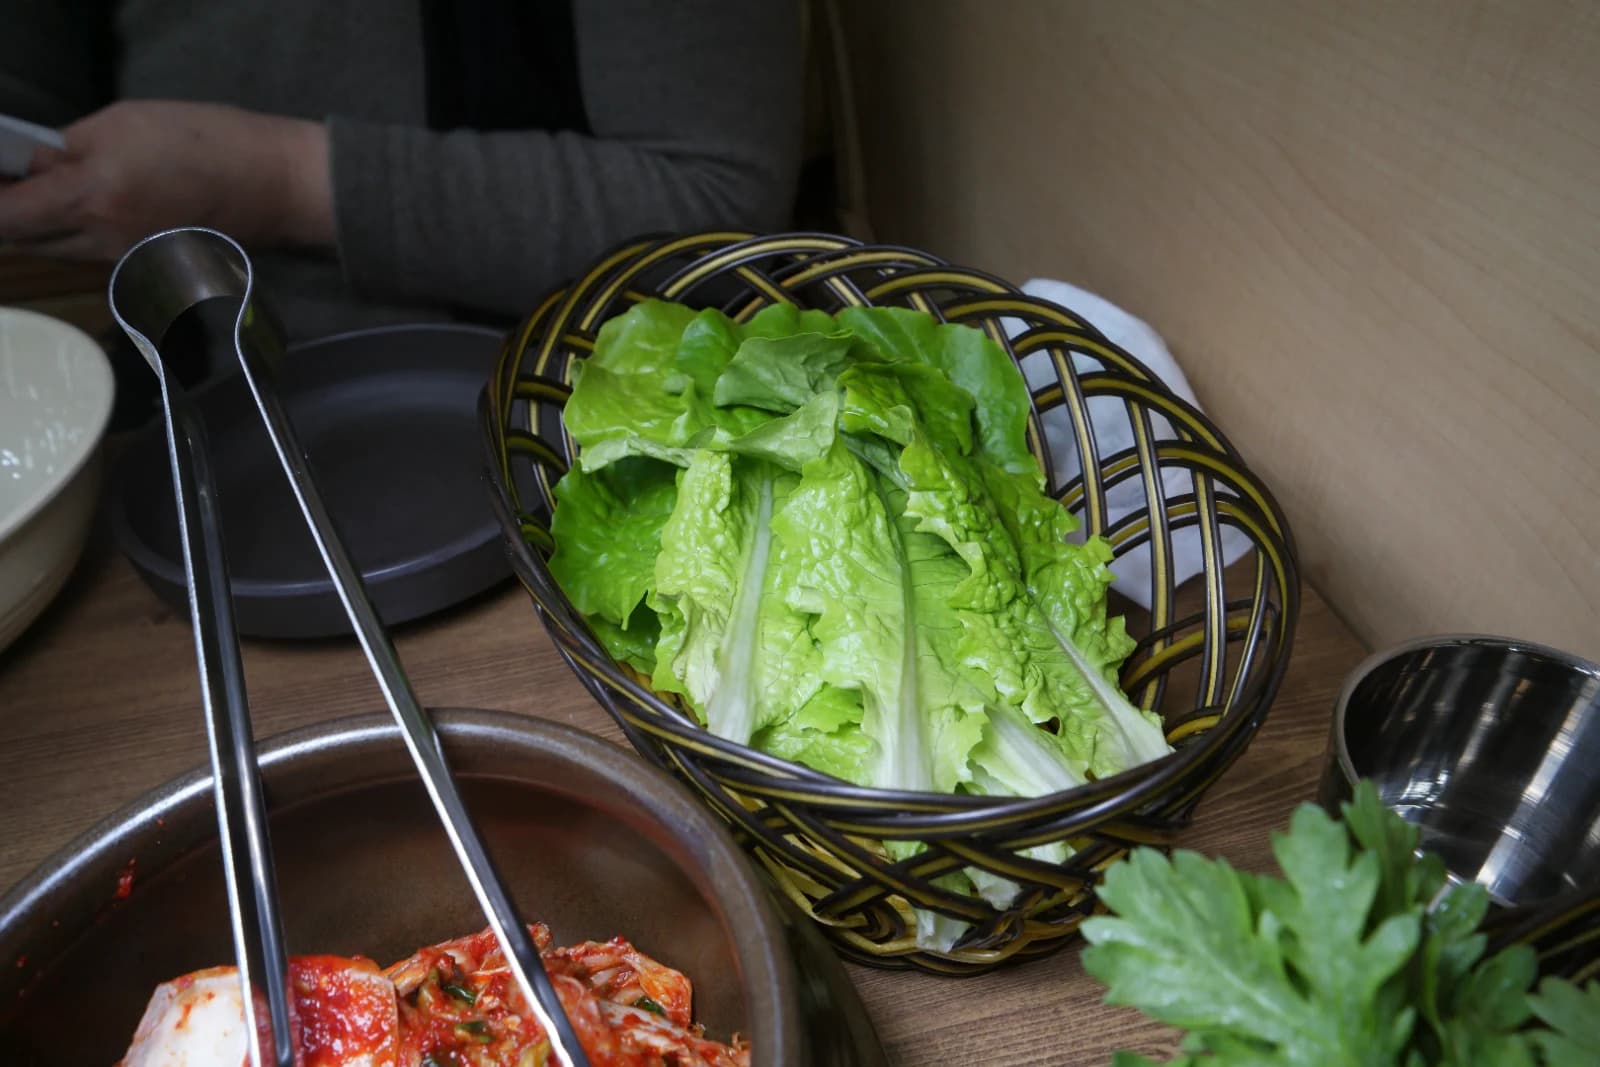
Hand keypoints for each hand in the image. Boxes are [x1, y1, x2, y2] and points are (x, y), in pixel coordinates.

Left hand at [0, 100, 333, 259]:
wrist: (275, 185)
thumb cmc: (204, 139)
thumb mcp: (124, 122)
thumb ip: (68, 148)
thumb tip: (32, 168)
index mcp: (91, 198)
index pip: (5, 218)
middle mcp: (101, 242)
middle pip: (25, 241)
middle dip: (13, 213)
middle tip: (26, 181)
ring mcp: (125, 262)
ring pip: (59, 249)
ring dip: (48, 224)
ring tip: (69, 190)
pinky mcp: (147, 269)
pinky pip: (93, 255)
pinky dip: (82, 234)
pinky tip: (109, 208)